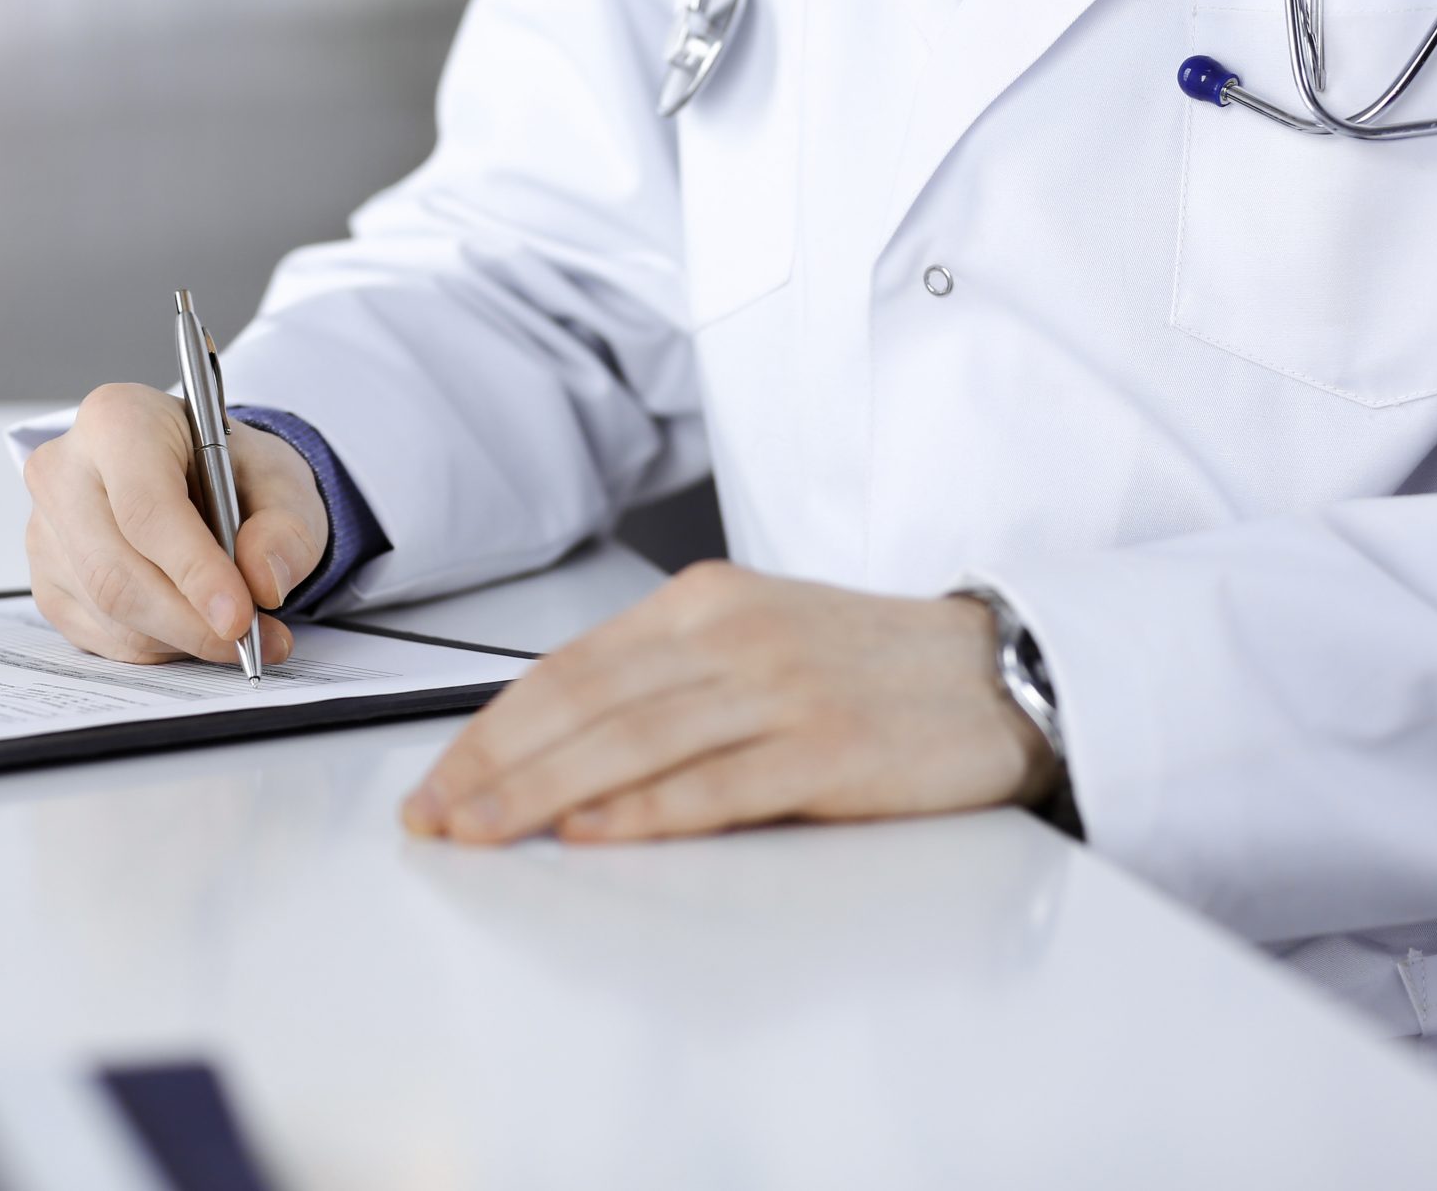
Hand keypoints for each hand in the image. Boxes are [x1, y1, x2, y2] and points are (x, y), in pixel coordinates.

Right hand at [24, 383, 329, 665]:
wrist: (199, 477)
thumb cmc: (232, 471)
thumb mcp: (283, 483)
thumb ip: (286, 529)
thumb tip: (263, 581)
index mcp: (118, 420)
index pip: (145, 506)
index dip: (194, 569)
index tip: (240, 616)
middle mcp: (65, 469)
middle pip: (116, 570)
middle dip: (190, 620)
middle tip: (250, 639)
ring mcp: (47, 529)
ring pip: (110, 610)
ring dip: (181, 636)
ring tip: (235, 628)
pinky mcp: (45, 580)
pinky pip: (101, 634)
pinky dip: (159, 645)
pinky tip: (192, 622)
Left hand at [401, 563, 1057, 843]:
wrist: (1003, 671)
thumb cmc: (868, 667)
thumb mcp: (753, 640)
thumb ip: (661, 681)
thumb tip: (552, 747)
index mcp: (701, 601)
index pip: (564, 668)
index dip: (487, 729)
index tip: (435, 781)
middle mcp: (731, 635)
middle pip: (580, 705)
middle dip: (492, 768)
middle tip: (433, 820)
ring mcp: (780, 689)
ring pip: (629, 743)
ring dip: (539, 795)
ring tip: (481, 835)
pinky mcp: (830, 749)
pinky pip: (715, 785)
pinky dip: (643, 810)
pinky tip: (590, 833)